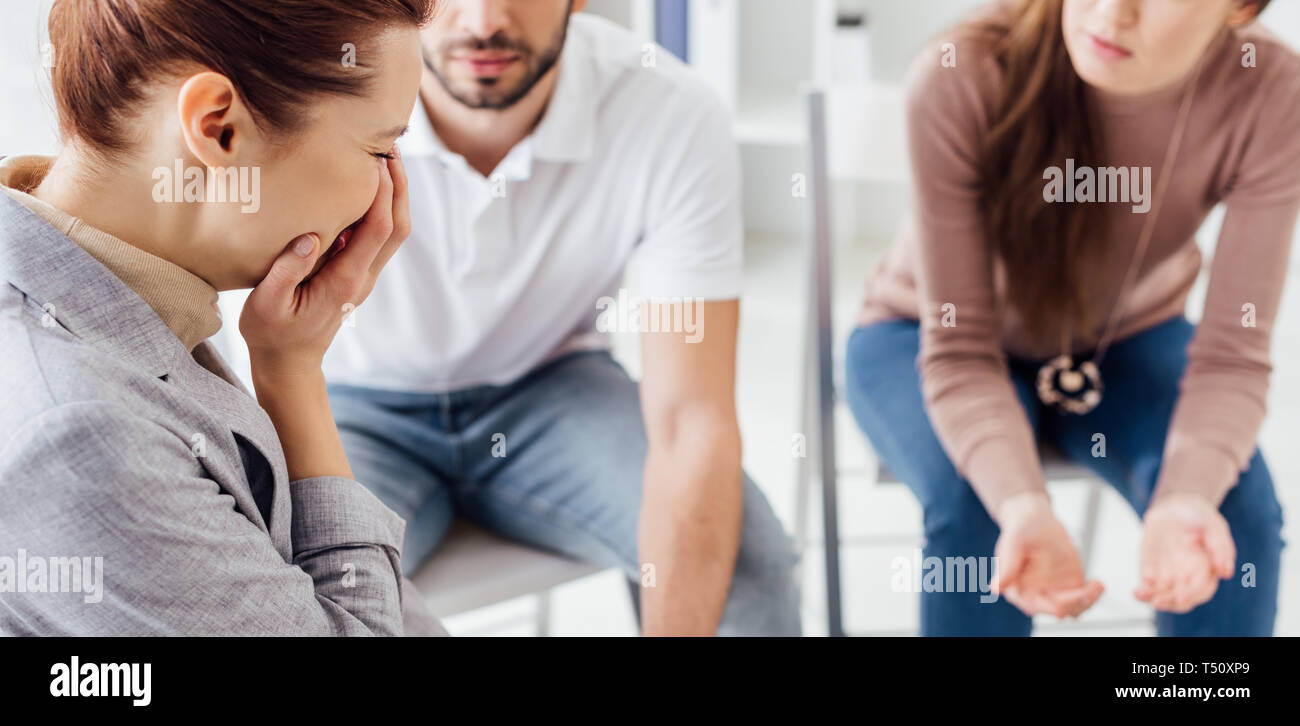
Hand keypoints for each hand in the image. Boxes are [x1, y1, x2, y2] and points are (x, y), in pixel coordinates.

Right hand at [240, 154, 409, 377]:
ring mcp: (363, 274)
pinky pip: (379, 235)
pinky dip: (381, 206)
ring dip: (395, 194)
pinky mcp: (356, 272)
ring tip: (384, 157)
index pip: (378, 229)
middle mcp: (363, 276)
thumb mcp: (266, 305)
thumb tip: (309, 236)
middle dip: (400, 185)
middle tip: (390, 145)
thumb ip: (286, 271)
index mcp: (345, 280)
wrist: (289, 362)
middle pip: (398, 226)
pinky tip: (364, 185)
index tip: (376, 158)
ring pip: (394, 231)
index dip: (383, 191)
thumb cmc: (271, 333)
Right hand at [990, 492, 1104, 618]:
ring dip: (1087, 600)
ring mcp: (1055, 591)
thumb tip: (995, 588)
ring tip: (1096, 586)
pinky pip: (1084, 597)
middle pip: (1058, 608)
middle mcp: (1037, 595)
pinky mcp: (1071, 585)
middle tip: (1087, 591)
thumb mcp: (1013, 543)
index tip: (1061, 610)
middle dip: (1073, 603)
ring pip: (1074, 607)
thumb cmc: (1020, 529)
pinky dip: (1093, 593)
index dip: (1047, 608)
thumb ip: (1007, 566)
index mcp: (1017, 590)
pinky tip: (1098, 584)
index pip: (1033, 605)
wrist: (1035, 520)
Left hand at [1135, 493, 1234, 613]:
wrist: (1175, 508)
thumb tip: (1226, 573)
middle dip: (1170, 603)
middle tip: (1158, 602)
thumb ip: (1220, 547)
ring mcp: (1170, 578)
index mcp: (1207, 571)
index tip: (1180, 598)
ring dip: (1154, 600)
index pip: (1201, 591)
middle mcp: (1189, 579)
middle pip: (1182, 600)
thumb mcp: (1212, 525)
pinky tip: (1136, 592)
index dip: (1192, 596)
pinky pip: (1148, 589)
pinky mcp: (1152, 574)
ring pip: (1164, 598)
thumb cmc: (1198, 517)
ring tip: (1142, 594)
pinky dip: (1142, 594)